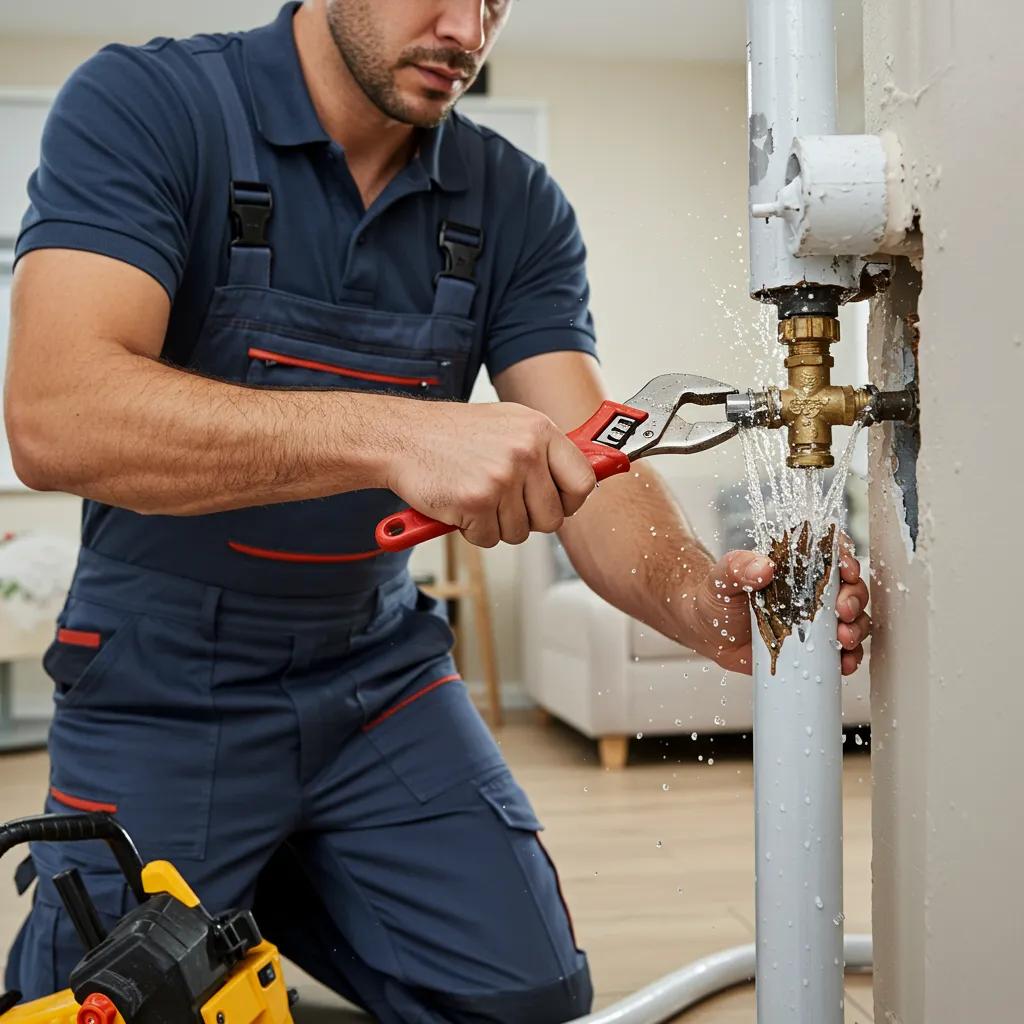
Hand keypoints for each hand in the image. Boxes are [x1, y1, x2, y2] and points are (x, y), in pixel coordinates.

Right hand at [385, 401, 597, 547]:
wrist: (402, 437)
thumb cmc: (452, 434)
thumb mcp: (509, 424)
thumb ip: (543, 450)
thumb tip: (581, 479)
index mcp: (539, 430)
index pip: (584, 481)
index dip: (571, 501)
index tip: (558, 502)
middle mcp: (525, 452)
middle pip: (552, 517)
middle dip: (529, 519)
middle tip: (504, 503)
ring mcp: (501, 478)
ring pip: (519, 532)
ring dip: (496, 524)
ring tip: (476, 495)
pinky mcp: (476, 502)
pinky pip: (489, 538)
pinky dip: (472, 530)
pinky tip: (460, 503)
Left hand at [681, 542, 869, 675]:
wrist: (706, 631)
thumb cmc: (716, 597)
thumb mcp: (723, 577)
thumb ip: (739, 566)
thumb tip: (764, 567)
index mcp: (794, 568)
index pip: (831, 555)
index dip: (846, 560)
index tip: (847, 572)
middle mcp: (811, 592)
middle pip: (850, 589)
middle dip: (853, 600)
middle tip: (842, 612)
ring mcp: (814, 621)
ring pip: (853, 621)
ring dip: (856, 629)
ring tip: (843, 639)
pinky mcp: (811, 648)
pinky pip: (840, 653)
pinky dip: (849, 658)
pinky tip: (843, 663)